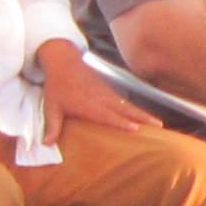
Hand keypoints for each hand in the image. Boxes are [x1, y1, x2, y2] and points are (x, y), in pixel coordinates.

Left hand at [36, 43, 157, 134]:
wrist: (63, 61)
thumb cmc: (57, 86)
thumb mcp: (51, 106)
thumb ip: (52, 126)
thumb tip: (46, 144)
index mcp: (88, 104)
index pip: (108, 115)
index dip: (122, 122)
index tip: (136, 128)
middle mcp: (100, 98)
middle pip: (125, 109)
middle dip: (142, 118)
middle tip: (159, 126)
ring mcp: (105, 92)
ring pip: (127, 105)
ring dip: (143, 113)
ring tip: (157, 122)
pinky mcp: (107, 89)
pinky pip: (123, 100)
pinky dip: (134, 108)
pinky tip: (142, 114)